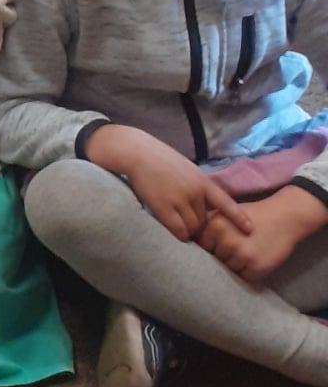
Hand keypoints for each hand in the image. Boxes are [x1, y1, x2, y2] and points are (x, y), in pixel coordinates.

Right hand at [84, 124, 239, 242]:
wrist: (136, 152)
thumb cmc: (157, 159)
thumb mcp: (185, 168)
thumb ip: (194, 185)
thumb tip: (201, 204)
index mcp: (202, 180)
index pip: (225, 202)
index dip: (238, 217)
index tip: (250, 229)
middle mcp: (195, 192)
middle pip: (206, 220)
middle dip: (202, 227)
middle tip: (196, 232)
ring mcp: (180, 200)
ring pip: (194, 227)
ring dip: (190, 232)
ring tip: (182, 231)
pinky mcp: (164, 207)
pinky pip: (179, 230)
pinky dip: (180, 235)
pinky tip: (176, 233)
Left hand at [201, 186, 326, 283]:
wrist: (284, 217)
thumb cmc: (253, 215)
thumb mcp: (226, 213)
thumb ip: (208, 226)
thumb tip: (187, 243)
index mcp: (215, 226)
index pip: (202, 248)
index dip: (209, 249)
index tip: (215, 248)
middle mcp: (226, 240)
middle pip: (214, 260)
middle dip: (221, 258)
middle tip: (235, 251)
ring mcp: (241, 255)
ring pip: (228, 270)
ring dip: (234, 266)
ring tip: (245, 255)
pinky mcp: (256, 267)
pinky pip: (243, 277)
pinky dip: (247, 272)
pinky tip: (254, 261)